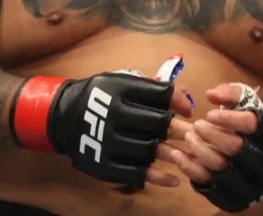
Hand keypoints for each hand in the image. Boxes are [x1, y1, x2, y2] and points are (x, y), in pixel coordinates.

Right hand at [10, 72, 192, 188]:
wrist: (64, 116)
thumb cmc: (102, 97)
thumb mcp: (122, 82)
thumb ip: (153, 88)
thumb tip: (186, 101)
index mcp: (118, 90)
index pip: (158, 95)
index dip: (178, 103)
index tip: (189, 112)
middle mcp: (112, 115)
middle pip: (157, 124)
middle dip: (181, 131)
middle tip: (197, 136)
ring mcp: (107, 142)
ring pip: (149, 150)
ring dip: (174, 155)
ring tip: (191, 157)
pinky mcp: (103, 165)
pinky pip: (135, 174)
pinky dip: (157, 178)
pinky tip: (174, 179)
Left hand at [168, 83, 262, 212]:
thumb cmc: (258, 126)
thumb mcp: (250, 103)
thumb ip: (231, 94)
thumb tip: (211, 95)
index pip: (251, 125)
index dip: (228, 119)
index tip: (210, 114)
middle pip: (236, 149)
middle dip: (212, 135)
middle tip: (197, 126)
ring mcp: (252, 183)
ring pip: (222, 169)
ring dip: (200, 152)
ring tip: (189, 138)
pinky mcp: (236, 196)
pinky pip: (211, 186)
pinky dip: (191, 170)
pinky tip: (179, 156)